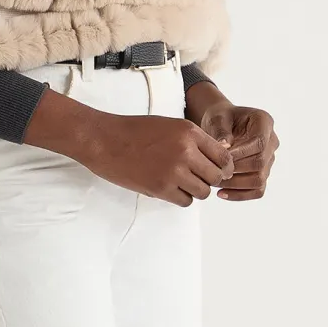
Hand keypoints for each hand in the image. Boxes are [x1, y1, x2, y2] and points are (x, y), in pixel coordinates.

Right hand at [78, 112, 236, 203]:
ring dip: (195, 190)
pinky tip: (170, 189)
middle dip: (210, 180)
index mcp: (189, 132)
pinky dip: (180, 198)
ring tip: (181, 184)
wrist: (104, 140)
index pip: (223, 156)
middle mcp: (186, 151)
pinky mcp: (160, 188)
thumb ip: (194, 140)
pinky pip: (185, 201)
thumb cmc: (134, 131)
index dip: (223, 167)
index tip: (217, 171)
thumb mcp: (170, 125)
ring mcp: (174, 171)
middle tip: (198, 180)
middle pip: (216, 176)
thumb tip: (218, 157)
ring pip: (203, 192)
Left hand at [188, 89, 278, 200]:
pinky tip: (221, 193)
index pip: (259, 143)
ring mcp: (269, 159)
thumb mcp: (217, 118)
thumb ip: (221, 131)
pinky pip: (257, 190)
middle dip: (235, 170)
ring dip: (235, 185)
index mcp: (264, 122)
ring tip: (215, 183)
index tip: (219, 159)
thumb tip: (224, 147)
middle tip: (213, 172)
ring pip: (259, 180)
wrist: (223, 125)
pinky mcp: (263, 173)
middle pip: (260, 163)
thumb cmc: (220, 119)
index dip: (240, 154)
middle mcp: (272, 141)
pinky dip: (240, 195)